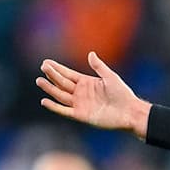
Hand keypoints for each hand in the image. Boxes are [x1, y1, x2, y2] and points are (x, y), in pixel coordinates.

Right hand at [36, 52, 151, 137]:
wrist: (129, 112)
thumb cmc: (123, 94)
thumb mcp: (110, 77)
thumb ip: (99, 67)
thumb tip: (91, 53)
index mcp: (87, 83)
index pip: (68, 74)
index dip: (57, 69)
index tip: (46, 62)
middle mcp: (81, 93)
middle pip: (62, 83)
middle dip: (52, 75)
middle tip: (42, 67)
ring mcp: (80, 104)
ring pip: (61, 95)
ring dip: (50, 89)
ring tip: (39, 81)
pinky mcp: (81, 115)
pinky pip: (64, 111)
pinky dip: (54, 107)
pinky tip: (44, 101)